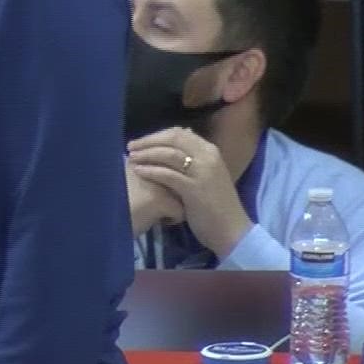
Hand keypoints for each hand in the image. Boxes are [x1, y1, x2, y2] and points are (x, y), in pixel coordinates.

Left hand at [126, 128, 251, 257]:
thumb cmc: (215, 205)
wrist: (232, 230)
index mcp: (210, 151)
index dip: (157, 135)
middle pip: (173, 138)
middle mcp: (208, 156)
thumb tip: (171, 148)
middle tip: (130, 146)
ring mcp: (203, 172)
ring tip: (131, 157)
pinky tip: (139, 172)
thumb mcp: (205, 176)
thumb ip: (192, 161)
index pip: (180, 133)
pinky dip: (151, 171)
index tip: (141, 142)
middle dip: (148, 141)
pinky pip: (168, 174)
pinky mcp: (195, 189)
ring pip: (169, 154)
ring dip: (147, 154)